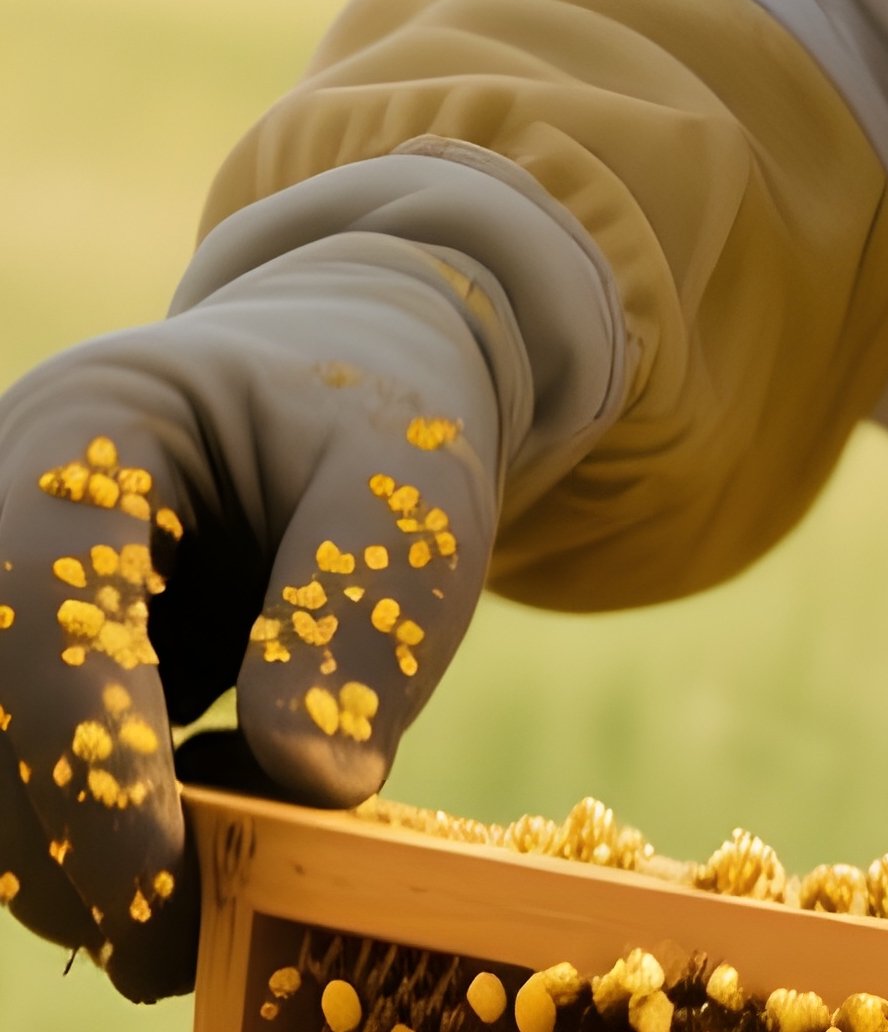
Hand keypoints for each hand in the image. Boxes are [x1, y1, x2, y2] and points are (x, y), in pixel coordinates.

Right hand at [0, 224, 522, 999]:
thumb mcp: (408, 490)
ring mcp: (8, 581)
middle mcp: (10, 502)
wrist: (360, 375)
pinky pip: (25, 765)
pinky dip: (92, 830)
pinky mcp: (32, 652)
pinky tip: (196, 835)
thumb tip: (307, 788)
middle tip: (173, 950)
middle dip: (64, 841)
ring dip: (66, 855)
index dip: (85, 758)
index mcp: (90, 429)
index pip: (36, 608)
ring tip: (195, 908)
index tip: (165, 882)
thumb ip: (357, 622)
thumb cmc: (385, 421)